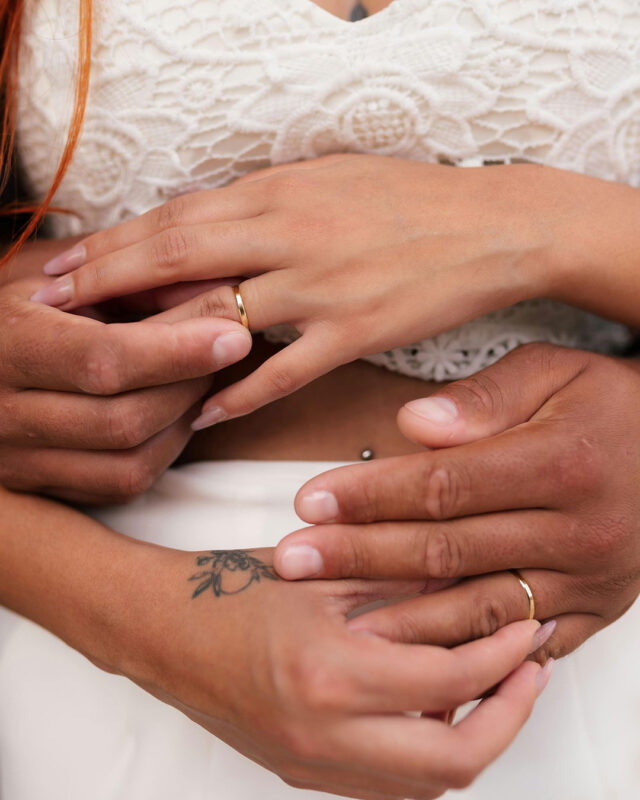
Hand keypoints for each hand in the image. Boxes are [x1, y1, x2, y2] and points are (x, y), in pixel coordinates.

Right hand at [0, 242, 251, 502]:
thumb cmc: (29, 303)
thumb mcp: (69, 276)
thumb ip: (138, 284)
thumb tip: (222, 293)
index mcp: (8, 343)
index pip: (104, 360)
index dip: (177, 352)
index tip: (233, 336)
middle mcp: (3, 411)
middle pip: (124, 421)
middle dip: (190, 386)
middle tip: (224, 351)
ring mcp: (17, 457)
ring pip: (129, 463)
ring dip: (182, 422)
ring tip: (199, 378)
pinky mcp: (38, 484)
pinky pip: (120, 485)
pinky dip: (163, 451)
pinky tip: (173, 414)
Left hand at [30, 155, 580, 425]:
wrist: (490, 226)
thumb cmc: (408, 199)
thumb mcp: (329, 178)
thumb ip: (264, 201)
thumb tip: (207, 223)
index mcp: (282, 191)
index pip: (176, 217)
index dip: (114, 241)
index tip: (66, 262)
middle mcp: (292, 235)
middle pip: (178, 256)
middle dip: (106, 280)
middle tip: (51, 304)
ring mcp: (322, 287)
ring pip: (221, 313)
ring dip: (156, 339)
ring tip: (107, 361)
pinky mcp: (355, 332)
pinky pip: (284, 371)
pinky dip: (238, 393)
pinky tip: (200, 413)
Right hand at [123, 545, 548, 798]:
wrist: (160, 630)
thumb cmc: (227, 590)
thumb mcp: (318, 571)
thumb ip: (394, 578)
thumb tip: (462, 581)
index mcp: (329, 674)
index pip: (449, 681)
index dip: (502, 658)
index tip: (526, 632)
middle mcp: (323, 735)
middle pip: (453, 762)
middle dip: (508, 718)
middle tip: (527, 673)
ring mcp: (310, 764)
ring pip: (424, 786)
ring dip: (471, 741)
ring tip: (490, 689)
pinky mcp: (300, 773)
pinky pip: (386, 786)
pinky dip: (425, 757)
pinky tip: (430, 710)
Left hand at [274, 343, 639, 661]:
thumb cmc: (609, 404)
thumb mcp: (555, 371)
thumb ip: (486, 397)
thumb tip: (414, 424)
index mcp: (561, 461)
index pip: (443, 485)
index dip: (370, 496)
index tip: (309, 501)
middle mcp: (576, 530)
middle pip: (445, 551)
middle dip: (359, 556)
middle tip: (293, 559)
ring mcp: (586, 582)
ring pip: (474, 611)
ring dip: (397, 618)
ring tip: (332, 620)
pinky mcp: (593, 613)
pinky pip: (519, 645)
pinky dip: (463, 654)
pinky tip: (411, 658)